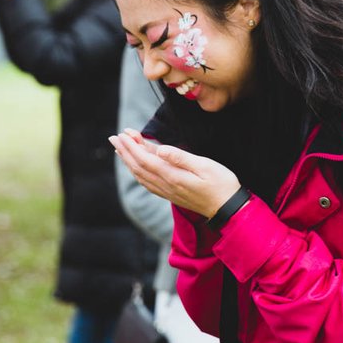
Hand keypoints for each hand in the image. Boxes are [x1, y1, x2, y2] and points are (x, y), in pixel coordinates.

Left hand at [110, 129, 240, 218]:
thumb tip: (160, 150)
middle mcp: (166, 186)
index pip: (145, 160)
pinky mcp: (171, 194)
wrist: (228, 208)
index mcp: (173, 177)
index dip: (132, 146)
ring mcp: (168, 192)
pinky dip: (138, 172)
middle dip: (125, 151)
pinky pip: (148, 183)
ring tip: (120, 149)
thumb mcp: (205, 166)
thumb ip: (181, 158)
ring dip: (129, 161)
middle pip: (139, 167)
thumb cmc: (221, 184)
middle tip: (114, 137)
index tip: (123, 134)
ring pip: (141, 175)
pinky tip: (135, 168)